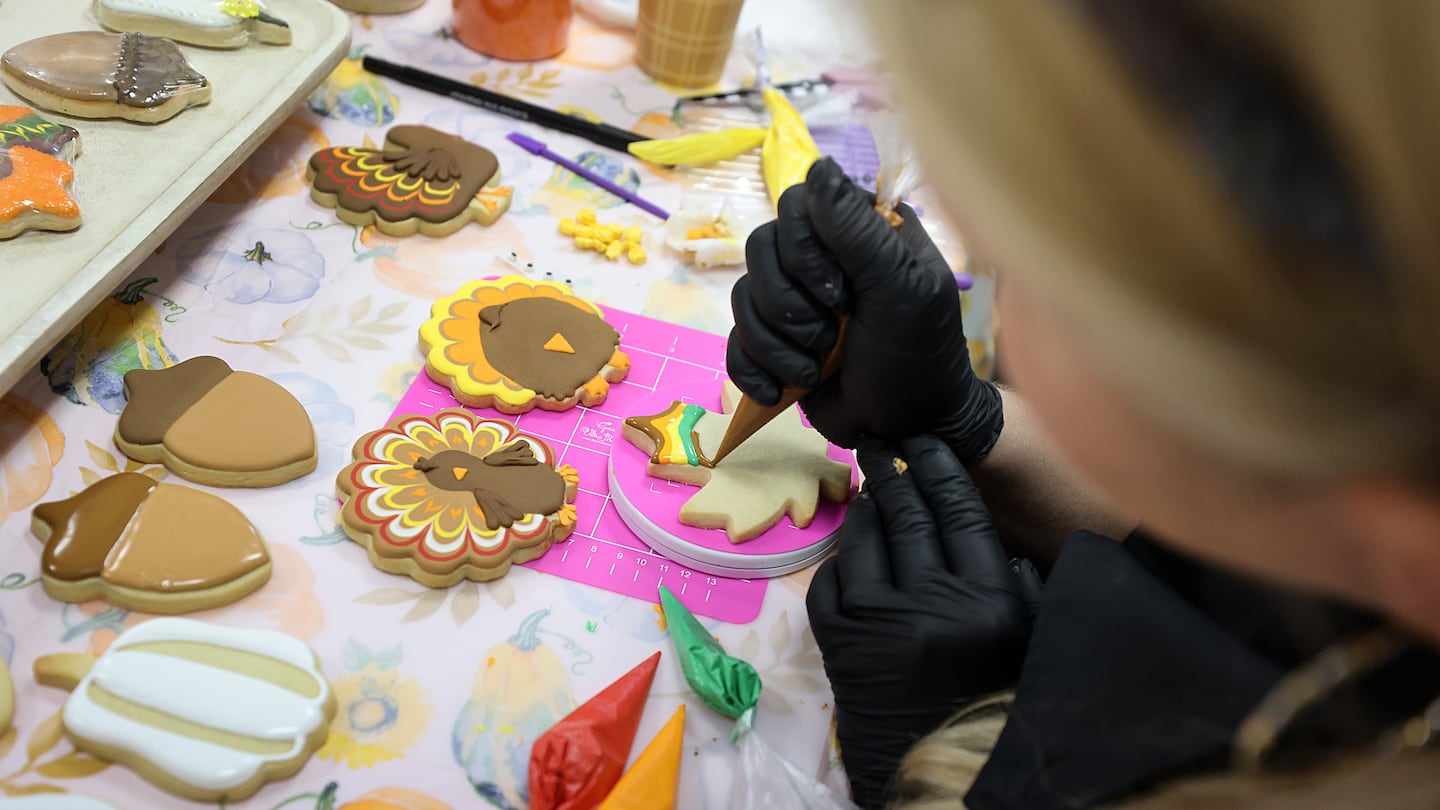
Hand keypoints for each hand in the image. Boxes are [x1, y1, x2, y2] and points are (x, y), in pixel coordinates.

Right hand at [728, 157, 1001, 462]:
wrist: (909, 429)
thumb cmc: (919, 354)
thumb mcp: (901, 288)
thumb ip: (858, 230)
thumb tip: (818, 166)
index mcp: (859, 231)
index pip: (797, 204)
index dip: (803, 251)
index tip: (841, 295)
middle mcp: (822, 258)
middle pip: (760, 248)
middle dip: (788, 305)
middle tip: (829, 337)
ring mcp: (796, 301)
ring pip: (743, 297)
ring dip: (775, 344)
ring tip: (814, 371)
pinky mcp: (776, 342)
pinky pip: (734, 341)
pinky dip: (752, 371)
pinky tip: (782, 391)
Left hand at [807, 435, 1041, 809]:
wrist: (931, 768)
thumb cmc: (988, 707)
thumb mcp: (1030, 650)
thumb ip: (1027, 596)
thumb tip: (1005, 546)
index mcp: (988, 604)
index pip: (962, 515)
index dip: (941, 470)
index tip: (927, 443)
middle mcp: (931, 604)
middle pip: (911, 517)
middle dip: (896, 472)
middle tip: (883, 442)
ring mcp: (876, 620)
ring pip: (867, 539)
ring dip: (867, 506)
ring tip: (869, 481)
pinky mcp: (837, 640)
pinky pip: (832, 578)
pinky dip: (841, 556)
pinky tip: (851, 543)